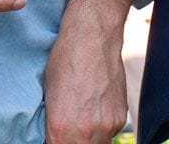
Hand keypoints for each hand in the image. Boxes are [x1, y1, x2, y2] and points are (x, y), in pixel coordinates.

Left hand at [43, 0, 133, 143]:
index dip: (54, 142)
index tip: (54, 134)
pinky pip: (109, 132)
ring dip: (88, 138)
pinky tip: (94, 106)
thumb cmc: (64, 60)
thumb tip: (54, 137)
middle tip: (68, 128)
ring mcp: (106, 125)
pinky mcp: (120, 116)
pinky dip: (101, 126)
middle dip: (71, 142)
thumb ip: (52, 125)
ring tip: (81, 117)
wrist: (92, 35)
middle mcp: (86, 132)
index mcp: (60, 128)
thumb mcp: (48, 95)